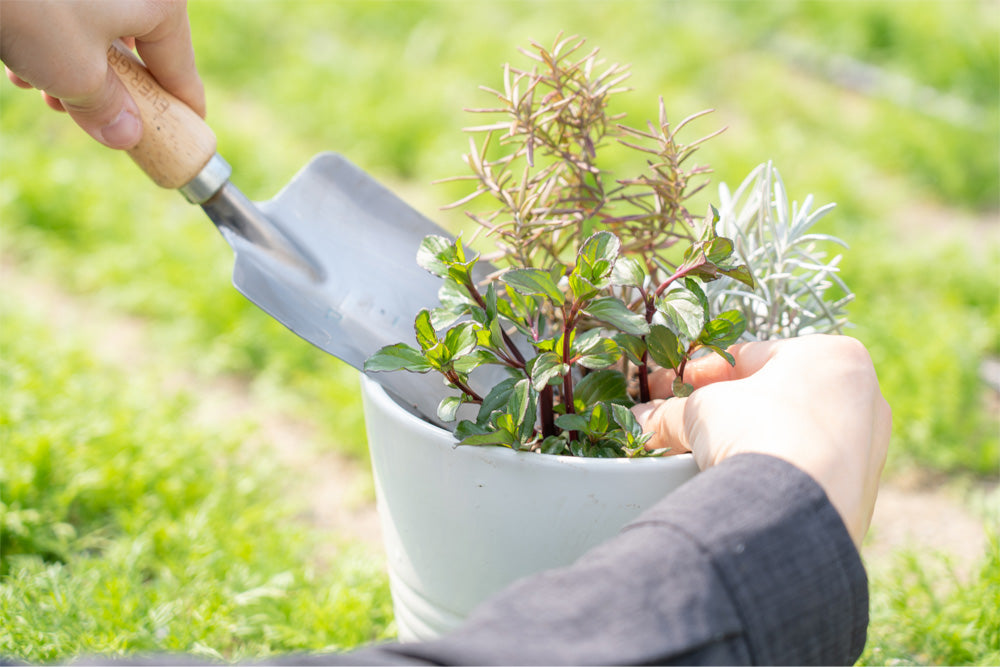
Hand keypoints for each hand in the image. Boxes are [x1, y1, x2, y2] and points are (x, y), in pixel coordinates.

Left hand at [1, 0, 203, 148]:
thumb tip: (125, 135)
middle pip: (136, 50)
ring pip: (99, 30)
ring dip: (72, 68)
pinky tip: (21, 60)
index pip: (180, 67)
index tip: (187, 129)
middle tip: (83, 115)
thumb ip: (108, 111)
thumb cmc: (31, 8)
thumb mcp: (75, 75)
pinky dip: (54, 37)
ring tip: (40, 89)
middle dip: (107, 89)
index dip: (182, 106)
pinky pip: (74, 10)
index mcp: (160, 3)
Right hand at [632, 335, 890, 549]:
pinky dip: (777, 473)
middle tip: (687, 424)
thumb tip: (643, 421)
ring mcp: (870, 445)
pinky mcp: (863, 491)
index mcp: (831, 354)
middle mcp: (862, 393)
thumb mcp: (702, 410)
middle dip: (729, 409)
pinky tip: (745, 486)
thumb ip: (673, 412)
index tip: (672, 386)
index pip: (752, 356)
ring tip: (709, 459)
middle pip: (776, 394)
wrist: (798, 508)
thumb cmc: (757, 432)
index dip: (703, 372)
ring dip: (752, 441)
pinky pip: (809, 470)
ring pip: (795, 433)